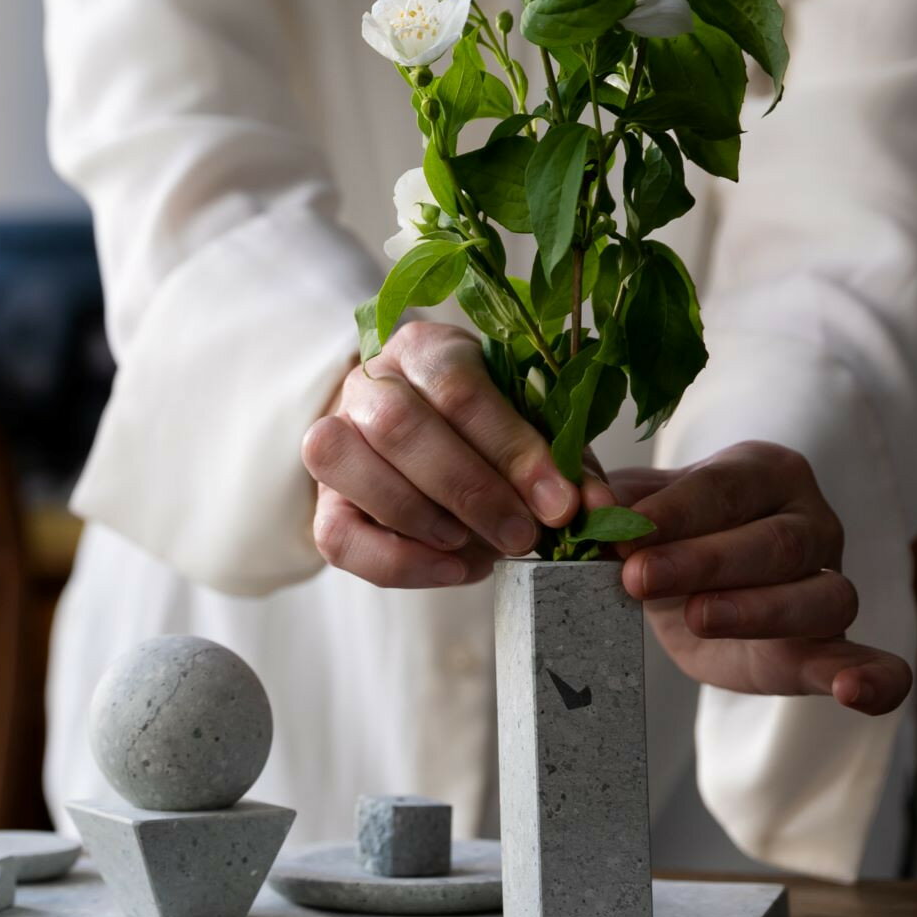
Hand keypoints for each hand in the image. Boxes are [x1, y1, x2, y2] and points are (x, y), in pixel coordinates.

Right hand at [301, 321, 580, 587]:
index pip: (458, 387)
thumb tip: (595, 509)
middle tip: (523, 535)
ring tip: (480, 547)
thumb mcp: (532, 430)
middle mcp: (367, 382)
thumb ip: (562, 464)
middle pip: (397, 423)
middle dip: (469, 489)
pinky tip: (452, 568)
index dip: (511, 449)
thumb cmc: (489, 435)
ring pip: (343, 462)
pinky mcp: (321, 499)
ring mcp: (332, 437)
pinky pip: (335, 535)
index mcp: (425, 349)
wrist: (430, 449)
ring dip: (422, 516)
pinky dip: (397, 561)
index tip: (560, 502)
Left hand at [599, 442, 910, 714]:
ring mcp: (829, 582)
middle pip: (776, 541)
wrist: (677, 584)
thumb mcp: (624, 505)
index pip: (723, 488)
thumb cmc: (657, 532)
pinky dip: (874, 676)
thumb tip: (584, 501)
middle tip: (637, 577)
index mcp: (762, 472)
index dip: (673, 511)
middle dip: (705, 561)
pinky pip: (873, 660)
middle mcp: (810, 522)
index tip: (622, 532)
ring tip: (697, 618)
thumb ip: (603, 495)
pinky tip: (854, 692)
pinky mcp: (830, 646)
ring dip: (760, 610)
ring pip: (821, 595)